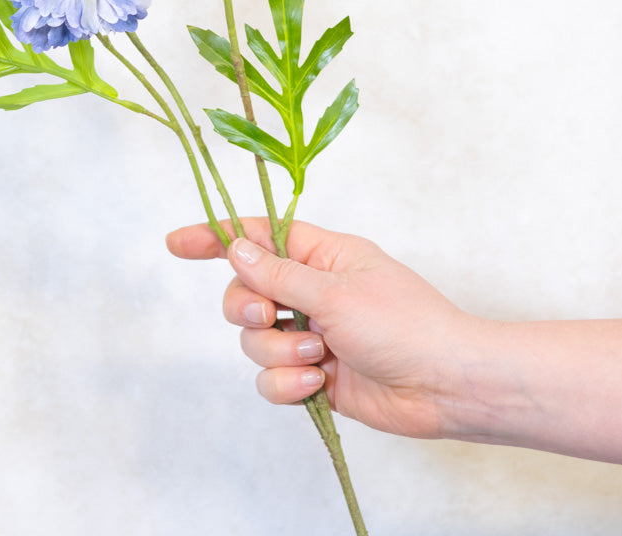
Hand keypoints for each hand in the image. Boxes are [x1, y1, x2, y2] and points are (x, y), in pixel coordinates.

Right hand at [166, 218, 476, 439]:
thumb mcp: (336, 291)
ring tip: (317, 355)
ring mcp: (311, 334)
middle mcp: (311, 291)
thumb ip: (278, 274)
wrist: (446, 386)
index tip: (175, 244)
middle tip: (269, 317)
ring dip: (278, 351)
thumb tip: (234, 248)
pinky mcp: (313, 376)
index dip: (214, 238)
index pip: (256, 237)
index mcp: (321, 255)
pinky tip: (317, 383)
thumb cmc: (404, 323)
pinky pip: (272, 378)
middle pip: (244, 292)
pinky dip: (287, 383)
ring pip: (255, 341)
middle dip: (248, 309)